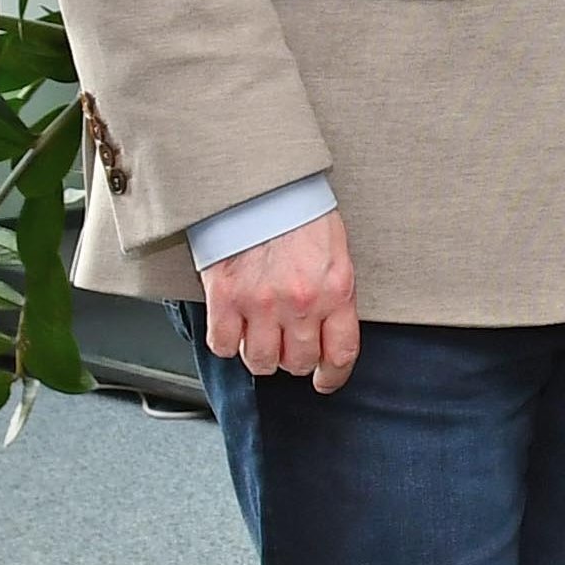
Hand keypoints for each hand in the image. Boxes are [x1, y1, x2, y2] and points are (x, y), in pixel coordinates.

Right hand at [200, 209, 358, 391]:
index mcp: (336, 290)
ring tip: (259, 338)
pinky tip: (232, 327)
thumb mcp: (334, 251)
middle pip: (298, 362)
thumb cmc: (297, 210)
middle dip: (294, 359)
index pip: (341, 353)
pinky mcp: (226, 298)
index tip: (324, 381)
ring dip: (260, 356)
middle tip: (286, 345)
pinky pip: (224, 346)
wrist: (259, 183)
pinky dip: (227, 343)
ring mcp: (262, 304)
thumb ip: (334, 291)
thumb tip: (329, 326)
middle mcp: (301, 303)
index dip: (331, 376)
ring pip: (261, 362)